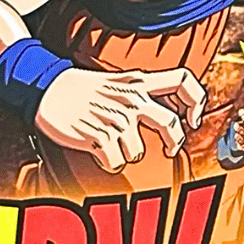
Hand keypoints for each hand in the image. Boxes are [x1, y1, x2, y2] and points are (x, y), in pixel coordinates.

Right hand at [35, 66, 205, 172]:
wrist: (47, 87)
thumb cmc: (82, 88)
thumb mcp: (119, 79)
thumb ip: (143, 90)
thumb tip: (168, 105)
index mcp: (140, 82)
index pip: (183, 80)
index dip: (196, 100)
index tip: (194, 118)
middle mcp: (133, 99)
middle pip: (171, 123)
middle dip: (175, 142)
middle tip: (172, 150)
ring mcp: (117, 119)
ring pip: (139, 152)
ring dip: (127, 154)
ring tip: (113, 144)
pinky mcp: (99, 137)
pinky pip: (116, 163)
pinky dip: (109, 163)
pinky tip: (100, 152)